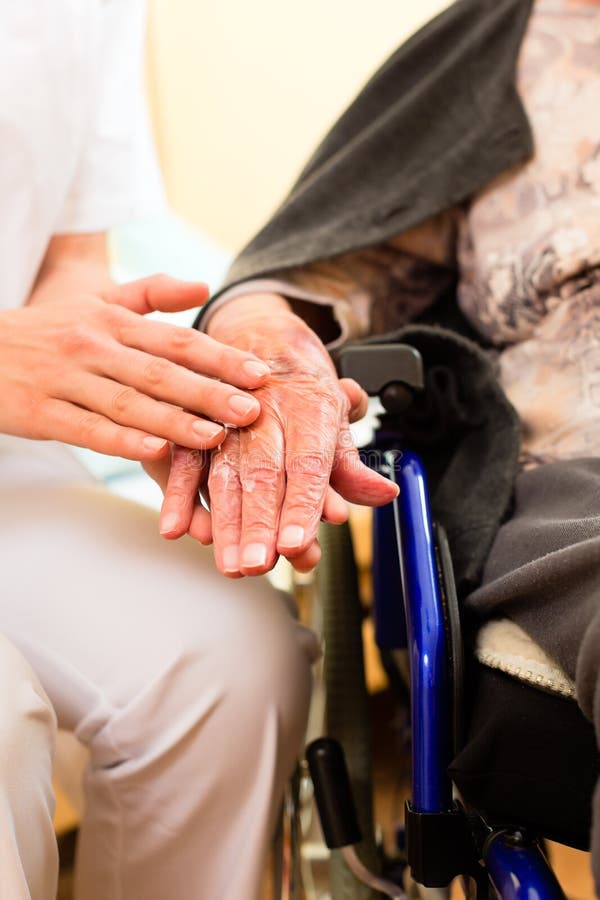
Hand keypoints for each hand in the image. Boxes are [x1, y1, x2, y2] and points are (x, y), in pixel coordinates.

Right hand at [0, 275, 270, 459]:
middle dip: (209, 392)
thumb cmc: (49, 329)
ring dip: (173, 420)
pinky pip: (87, 428)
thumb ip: (150, 295)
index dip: (219, 358)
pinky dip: (121, 439)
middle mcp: (92, 345)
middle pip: (159, 372)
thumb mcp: (96, 301)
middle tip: (251, 411)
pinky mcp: (41, 411)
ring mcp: (65, 379)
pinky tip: (154, 450)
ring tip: (215, 436)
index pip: (176, 340)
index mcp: (112, 320)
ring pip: (127, 402)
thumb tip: (203, 285)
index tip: (260, 374)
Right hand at [152, 293, 397, 575]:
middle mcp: (267, 412)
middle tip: (257, 564)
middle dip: (259, 524)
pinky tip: (176, 527)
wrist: (261, 335)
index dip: (301, 505)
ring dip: (225, 523)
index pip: (307, 464)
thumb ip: (352, 464)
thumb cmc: (303, 387)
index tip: (295, 543)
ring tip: (229, 563)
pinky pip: (186, 460)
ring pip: (223, 474)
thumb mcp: (337, 416)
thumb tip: (383, 494)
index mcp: (309, 408)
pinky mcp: (198, 422)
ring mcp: (228, 417)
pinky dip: (179, 496)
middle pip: (262, 474)